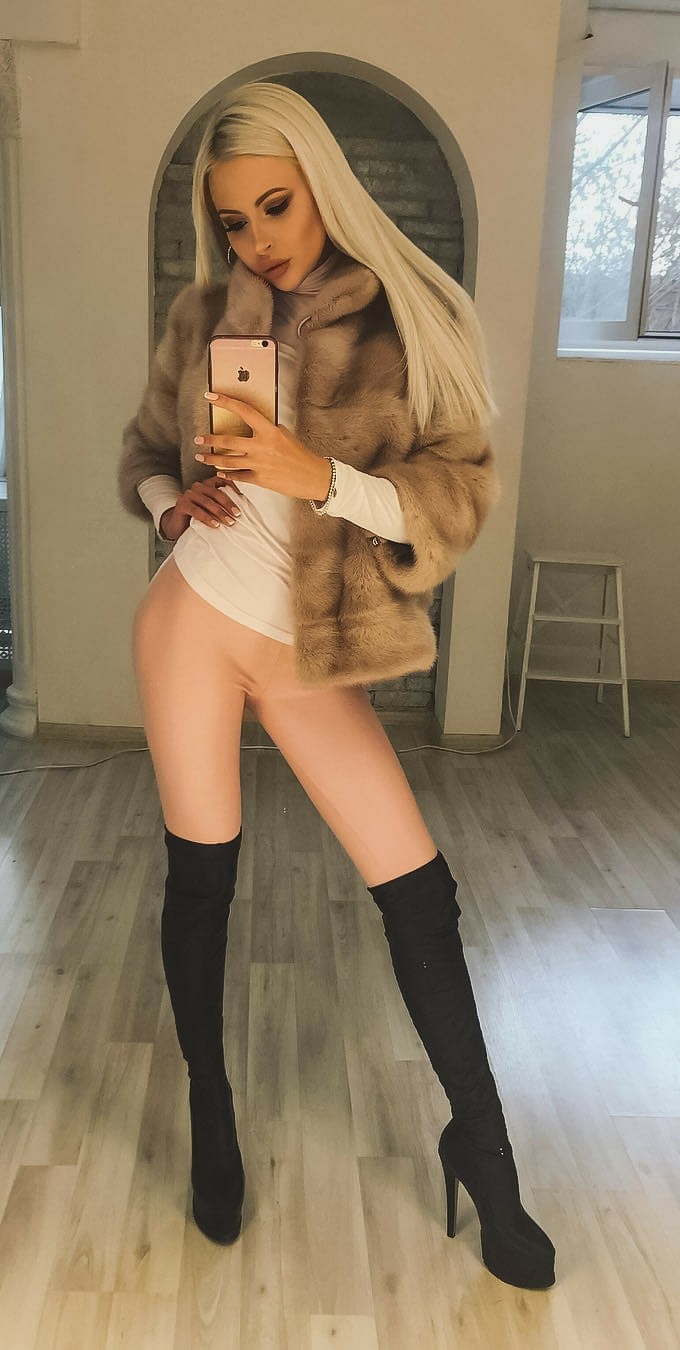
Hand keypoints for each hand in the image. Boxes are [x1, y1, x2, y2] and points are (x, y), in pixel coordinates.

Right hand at [159, 474, 243, 541]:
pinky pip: (196, 510)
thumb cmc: (199, 519)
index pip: (222, 481)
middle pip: (216, 492)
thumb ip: (224, 506)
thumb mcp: (214, 511)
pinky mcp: (181, 504)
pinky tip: (215, 525)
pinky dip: (207, 518)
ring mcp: (188, 494)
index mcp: (207, 485)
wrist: (179, 527)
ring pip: (207, 501)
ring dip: (220, 513)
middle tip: (238, 515)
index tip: (243, 499)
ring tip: (229, 522)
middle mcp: (198, 487)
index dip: (234, 488)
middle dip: (229, 504)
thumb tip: (243, 510)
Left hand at [194, 392, 330, 501]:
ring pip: (228, 461)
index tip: (211, 397)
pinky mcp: (260, 480)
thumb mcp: (284, 435)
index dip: (226, 402)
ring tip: (201, 457)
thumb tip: (250, 425)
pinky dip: (226, 474)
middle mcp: (263, 447)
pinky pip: (238, 476)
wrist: (312, 477)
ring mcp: (260, 464)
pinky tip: (219, 472)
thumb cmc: (299, 454)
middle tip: (199, 439)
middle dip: (210, 440)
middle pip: (228, 441)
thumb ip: (266, 430)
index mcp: (269, 431)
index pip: (244, 411)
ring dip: (211, 459)